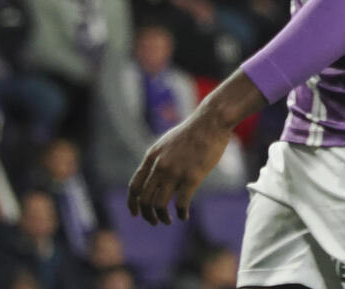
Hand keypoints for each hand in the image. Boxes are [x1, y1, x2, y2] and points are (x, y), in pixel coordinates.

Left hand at [127, 109, 231, 224]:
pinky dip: (180, 214)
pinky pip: (180, 203)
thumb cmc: (194, 131)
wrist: (212, 122)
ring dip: (161, 217)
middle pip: (145, 199)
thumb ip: (159, 158)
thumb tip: (156, 174)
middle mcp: (160, 166)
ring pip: (159, 204)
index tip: (136, 214)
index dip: (132, 203)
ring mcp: (175, 172)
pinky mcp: (192, 177)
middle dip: (147, 214)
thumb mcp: (168, 142)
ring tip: (168, 221)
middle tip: (154, 221)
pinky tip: (184, 216)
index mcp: (152, 157)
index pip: (135, 186)